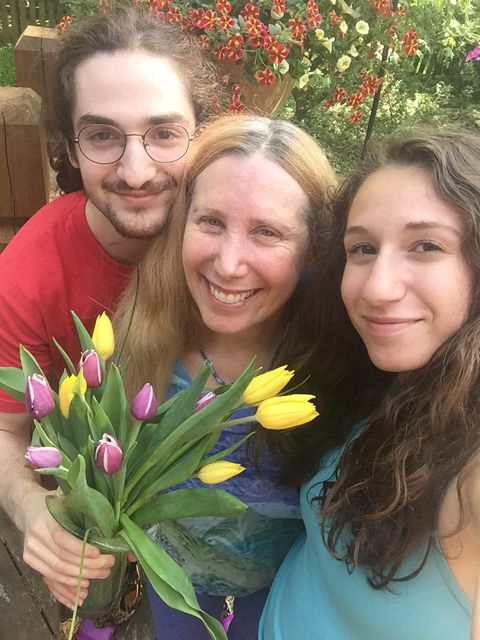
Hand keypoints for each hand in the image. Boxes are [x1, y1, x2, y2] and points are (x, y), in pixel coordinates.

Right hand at [22, 489, 114, 607]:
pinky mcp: (31, 563)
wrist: (29, 508)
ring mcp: (31, 553)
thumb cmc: (55, 502)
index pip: (62, 540)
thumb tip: (112, 516)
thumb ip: (83, 506)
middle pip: (62, 560)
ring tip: (100, 576)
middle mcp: (35, 539)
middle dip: (87, 567)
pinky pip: (50, 581)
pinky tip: (81, 594)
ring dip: (80, 580)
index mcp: (45, 520)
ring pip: (56, 573)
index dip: (81, 549)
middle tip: (108, 566)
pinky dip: (66, 590)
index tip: (99, 554)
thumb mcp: (67, 498)